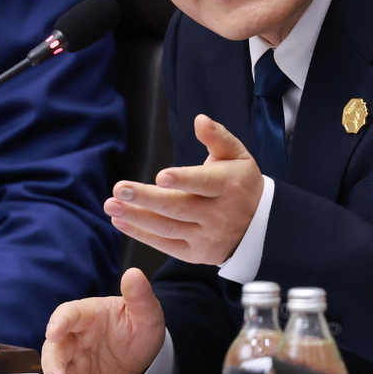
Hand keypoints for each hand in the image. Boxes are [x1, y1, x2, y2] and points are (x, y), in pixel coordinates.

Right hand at [42, 268, 165, 373]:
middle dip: (53, 366)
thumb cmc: (140, 327)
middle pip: (55, 348)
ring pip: (58, 371)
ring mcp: (75, 360)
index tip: (53, 332)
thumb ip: (140, 296)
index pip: (69, 312)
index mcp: (89, 314)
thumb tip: (134, 274)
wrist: (145, 357)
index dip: (59, 321)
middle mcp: (76, 336)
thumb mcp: (147, 313)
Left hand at [104, 114, 263, 264]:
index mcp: (229, 186)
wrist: (261, 227)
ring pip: (168, 228)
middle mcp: (218, 215)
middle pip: (179, 207)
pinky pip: (165, 245)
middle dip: (146, 198)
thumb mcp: (237, 155)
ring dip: (137, 217)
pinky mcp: (196, 254)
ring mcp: (206, 237)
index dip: (184, 180)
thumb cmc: (241, 182)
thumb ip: (217, 136)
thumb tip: (199, 120)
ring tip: (111, 205)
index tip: (160, 176)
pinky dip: (141, 234)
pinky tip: (120, 221)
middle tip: (119, 188)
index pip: (204, 183)